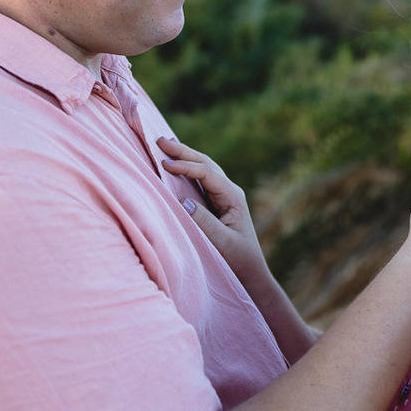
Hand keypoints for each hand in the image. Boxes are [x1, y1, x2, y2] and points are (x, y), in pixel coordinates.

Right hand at [158, 138, 266, 285]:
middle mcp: (229, 191)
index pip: (207, 173)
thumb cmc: (238, 259)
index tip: (164, 164)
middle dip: (183, 151)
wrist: (250, 272)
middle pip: (205, 164)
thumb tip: (183, 200)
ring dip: (184, 156)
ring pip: (203, 168)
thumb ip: (203, 222)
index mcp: (233, 197)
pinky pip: (200, 179)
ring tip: (165, 144)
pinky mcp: (217, 201)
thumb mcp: (221, 243)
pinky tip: (176, 162)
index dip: (186, 166)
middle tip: (160, 139)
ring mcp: (224, 195)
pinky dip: (186, 168)